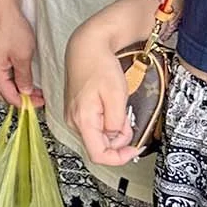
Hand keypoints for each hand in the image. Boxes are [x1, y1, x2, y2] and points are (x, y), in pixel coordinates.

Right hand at [0, 3, 43, 107]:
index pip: (9, 96)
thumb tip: (26, 90)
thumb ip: (24, 76)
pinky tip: (15, 76)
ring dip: (12, 88)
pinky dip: (6, 79)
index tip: (37, 103)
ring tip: (28, 87)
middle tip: (35, 98)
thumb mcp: (23, 55)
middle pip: (1, 93)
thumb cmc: (9, 26)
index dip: (26, 103)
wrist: (1, 7)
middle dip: (19, 98)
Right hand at [64, 10, 138, 164]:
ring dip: (113, 129)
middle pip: (99, 146)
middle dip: (118, 139)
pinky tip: (110, 106)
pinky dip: (106, 121)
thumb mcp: (117, 96)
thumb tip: (115, 137)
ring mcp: (72, 116)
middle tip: (127, 118)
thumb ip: (117, 123)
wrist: (86, 48)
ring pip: (97, 136)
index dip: (119, 158)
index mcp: (82, 119)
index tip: (134, 150)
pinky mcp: (75, 110)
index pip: (98, 155)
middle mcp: (73, 121)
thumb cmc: (100, 66)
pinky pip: (94, 126)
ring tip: (118, 107)